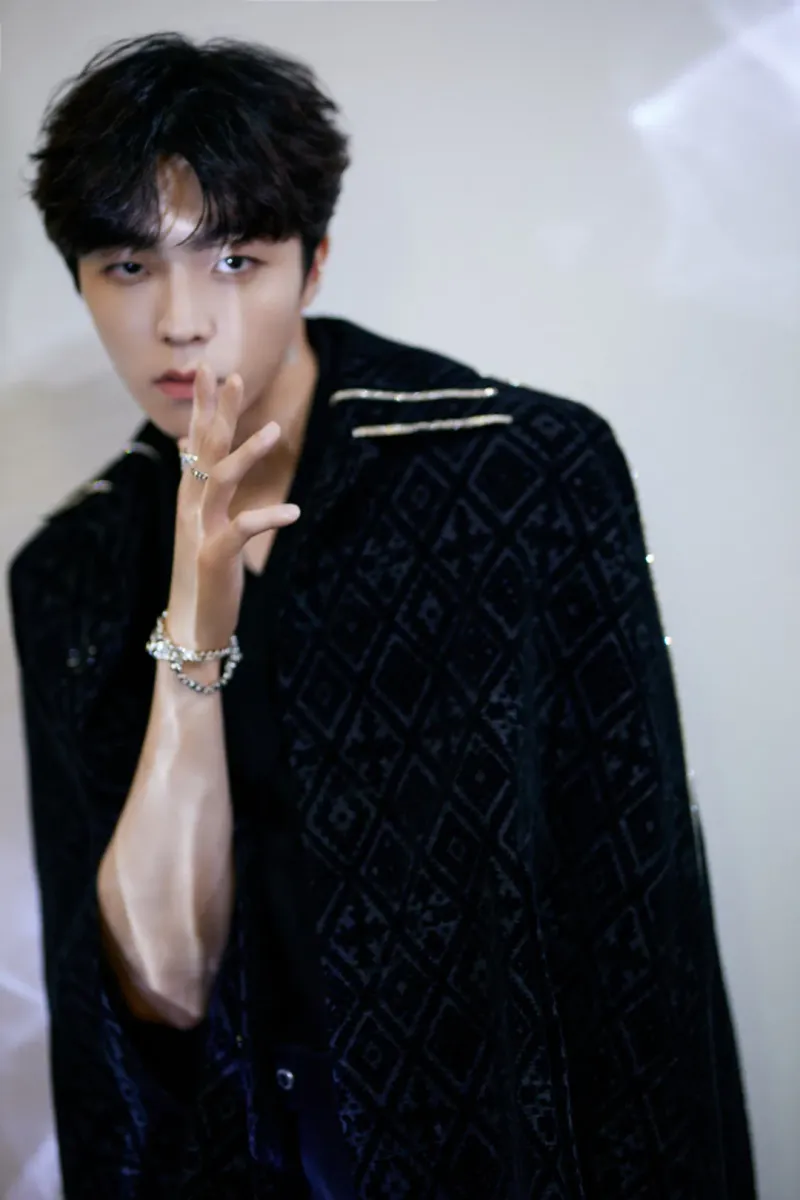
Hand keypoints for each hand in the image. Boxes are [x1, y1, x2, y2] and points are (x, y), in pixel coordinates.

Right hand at [165, 363, 299, 651]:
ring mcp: (201, 530)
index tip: (211, 370)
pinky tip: (294, 512)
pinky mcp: (214, 556)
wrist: (192, 622)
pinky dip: (267, 517)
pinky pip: (241, 529)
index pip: (197, 443)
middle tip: (233, 375)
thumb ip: (196, 483)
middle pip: (204, 450)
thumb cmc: (201, 571)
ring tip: (275, 429)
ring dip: (247, 453)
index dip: (205, 408)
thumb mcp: (198, 522)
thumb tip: (186, 446)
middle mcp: (192, 507)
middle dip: (218, 412)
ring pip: (220, 481)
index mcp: (192, 497)